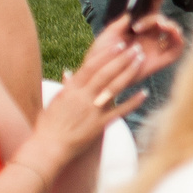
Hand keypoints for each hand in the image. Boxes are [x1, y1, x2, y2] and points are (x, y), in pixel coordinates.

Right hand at [28, 19, 163, 160]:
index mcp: (71, 89)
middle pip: (106, 73)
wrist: (48, 148)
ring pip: (114, 87)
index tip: (120, 43)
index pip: (91, 66)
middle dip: (122, 58)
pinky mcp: (99, 125)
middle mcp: (82, 97)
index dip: (107, 54)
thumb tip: (68, 72)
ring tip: (141, 61)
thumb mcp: (55, 102)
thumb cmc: (48, 126)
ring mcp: (92, 110)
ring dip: (129, 73)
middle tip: (137, 48)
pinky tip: (145, 92)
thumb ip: (65, 87)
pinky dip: (133, 102)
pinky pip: (119, 111)